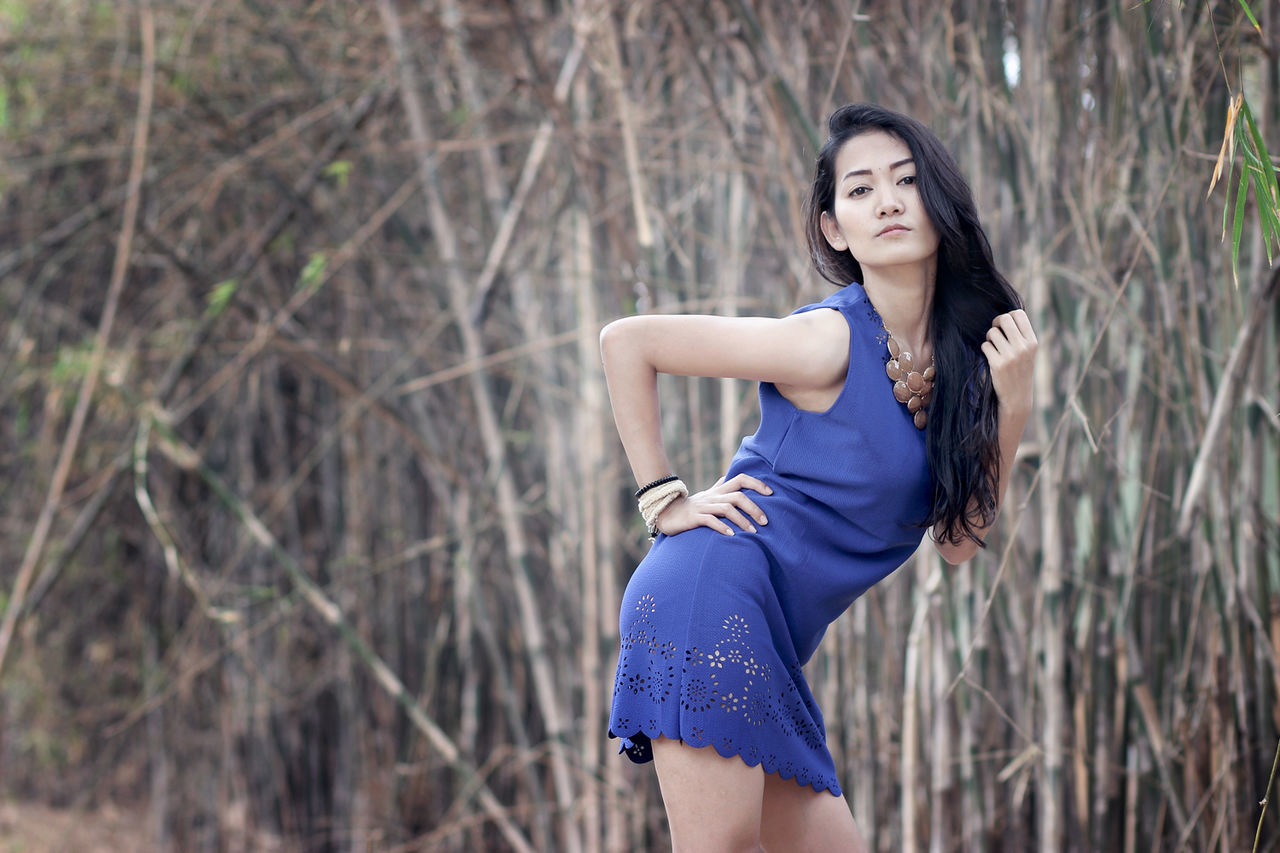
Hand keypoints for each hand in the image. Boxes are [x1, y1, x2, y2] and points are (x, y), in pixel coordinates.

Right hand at [654, 473, 771, 536]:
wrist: (667, 513)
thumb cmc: (692, 507)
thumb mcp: (708, 496)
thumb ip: (720, 487)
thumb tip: (730, 477)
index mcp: (718, 491)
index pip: (740, 479)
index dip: (756, 483)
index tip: (771, 493)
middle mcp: (713, 497)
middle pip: (737, 496)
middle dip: (753, 508)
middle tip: (765, 521)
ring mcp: (703, 507)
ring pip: (726, 509)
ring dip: (742, 520)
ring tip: (753, 532)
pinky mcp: (694, 518)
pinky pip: (710, 521)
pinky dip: (722, 527)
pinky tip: (731, 535)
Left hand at [981, 309, 1037, 416]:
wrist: (1018, 398)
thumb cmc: (1020, 371)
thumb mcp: (1028, 352)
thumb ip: (1021, 336)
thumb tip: (1006, 316)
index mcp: (1032, 342)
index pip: (1019, 314)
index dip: (1008, 315)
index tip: (1004, 325)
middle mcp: (1023, 347)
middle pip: (1004, 319)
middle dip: (995, 323)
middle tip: (994, 333)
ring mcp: (1010, 356)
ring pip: (992, 332)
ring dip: (989, 338)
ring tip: (993, 347)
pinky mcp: (997, 364)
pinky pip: (985, 345)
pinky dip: (985, 349)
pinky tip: (990, 357)